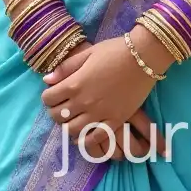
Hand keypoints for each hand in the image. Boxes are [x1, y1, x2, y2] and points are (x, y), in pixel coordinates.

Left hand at [41, 33, 170, 160]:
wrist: (143, 57)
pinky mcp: (114, 121)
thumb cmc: (115, 51)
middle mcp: (83, 102)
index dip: (48, 96)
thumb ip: (66, 67)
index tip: (54, 93)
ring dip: (68, 125)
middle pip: (57, 117)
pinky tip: (84, 133)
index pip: (48, 99)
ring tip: (73, 118)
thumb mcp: (88, 53)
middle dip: (55, 111)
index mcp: (75, 84)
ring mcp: (99, 114)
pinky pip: (94, 139)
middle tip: (62, 105)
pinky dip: (85, 140)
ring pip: (72, 131)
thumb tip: (47, 80)